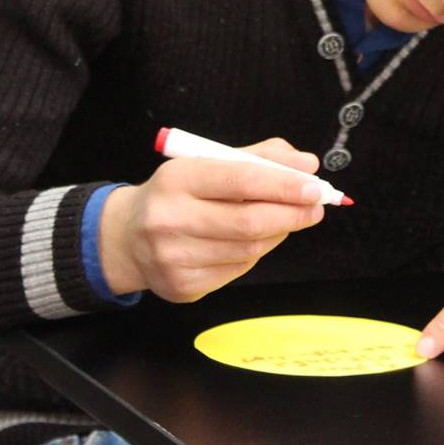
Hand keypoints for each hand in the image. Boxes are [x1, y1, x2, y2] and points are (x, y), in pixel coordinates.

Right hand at [97, 138, 328, 300]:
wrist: (126, 238)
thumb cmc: (177, 194)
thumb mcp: (208, 163)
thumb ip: (259, 158)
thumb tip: (307, 164)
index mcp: (177, 179)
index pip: (241, 180)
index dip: (284, 185)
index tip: (315, 186)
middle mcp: (169, 219)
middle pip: (248, 222)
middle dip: (292, 214)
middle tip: (316, 207)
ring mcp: (173, 258)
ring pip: (248, 250)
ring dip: (278, 234)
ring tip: (286, 220)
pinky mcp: (182, 286)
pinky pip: (237, 270)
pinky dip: (255, 254)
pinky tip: (251, 241)